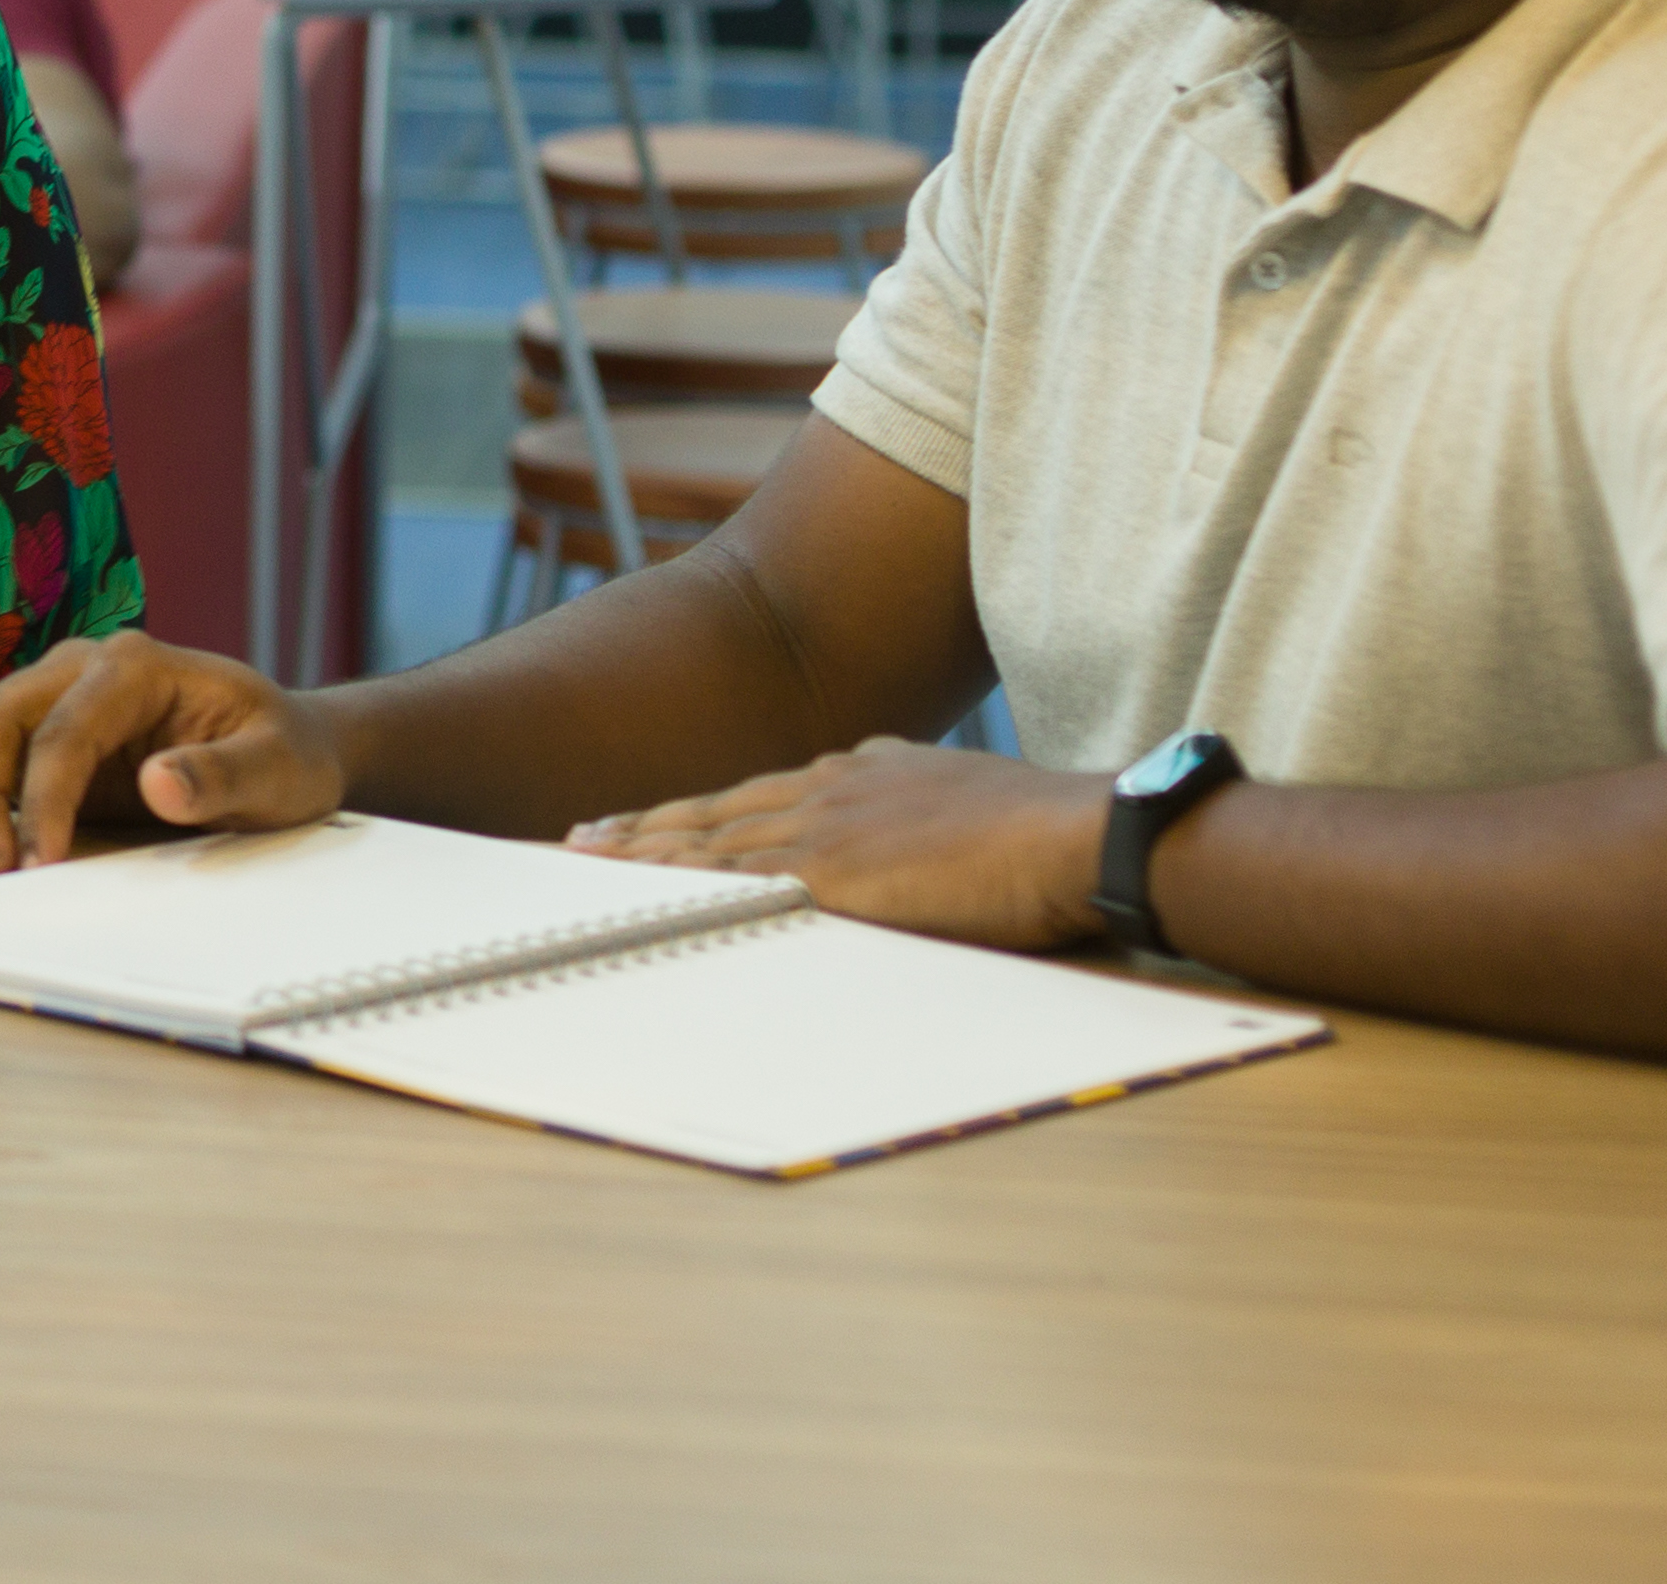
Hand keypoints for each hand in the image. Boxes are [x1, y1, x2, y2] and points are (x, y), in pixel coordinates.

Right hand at [0, 632, 345, 871]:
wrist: (281, 746)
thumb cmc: (285, 755)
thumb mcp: (279, 770)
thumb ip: (224, 775)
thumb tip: (159, 783)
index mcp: (136, 666)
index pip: (64, 730)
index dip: (42, 798)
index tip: (41, 864)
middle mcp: (77, 666)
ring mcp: (47, 692)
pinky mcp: (32, 730)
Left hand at [567, 736, 1101, 947]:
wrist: (1083, 831)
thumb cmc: (1049, 833)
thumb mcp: (966, 803)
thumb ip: (919, 815)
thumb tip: (903, 836)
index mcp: (864, 773)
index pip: (759, 794)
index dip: (700, 812)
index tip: (651, 820)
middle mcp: (832, 788)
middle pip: (716, 810)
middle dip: (647, 826)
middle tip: (582, 836)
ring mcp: (828, 827)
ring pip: (710, 840)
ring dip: (643, 851)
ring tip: (584, 858)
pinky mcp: (834, 873)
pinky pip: (735, 879)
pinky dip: (681, 884)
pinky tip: (641, 894)